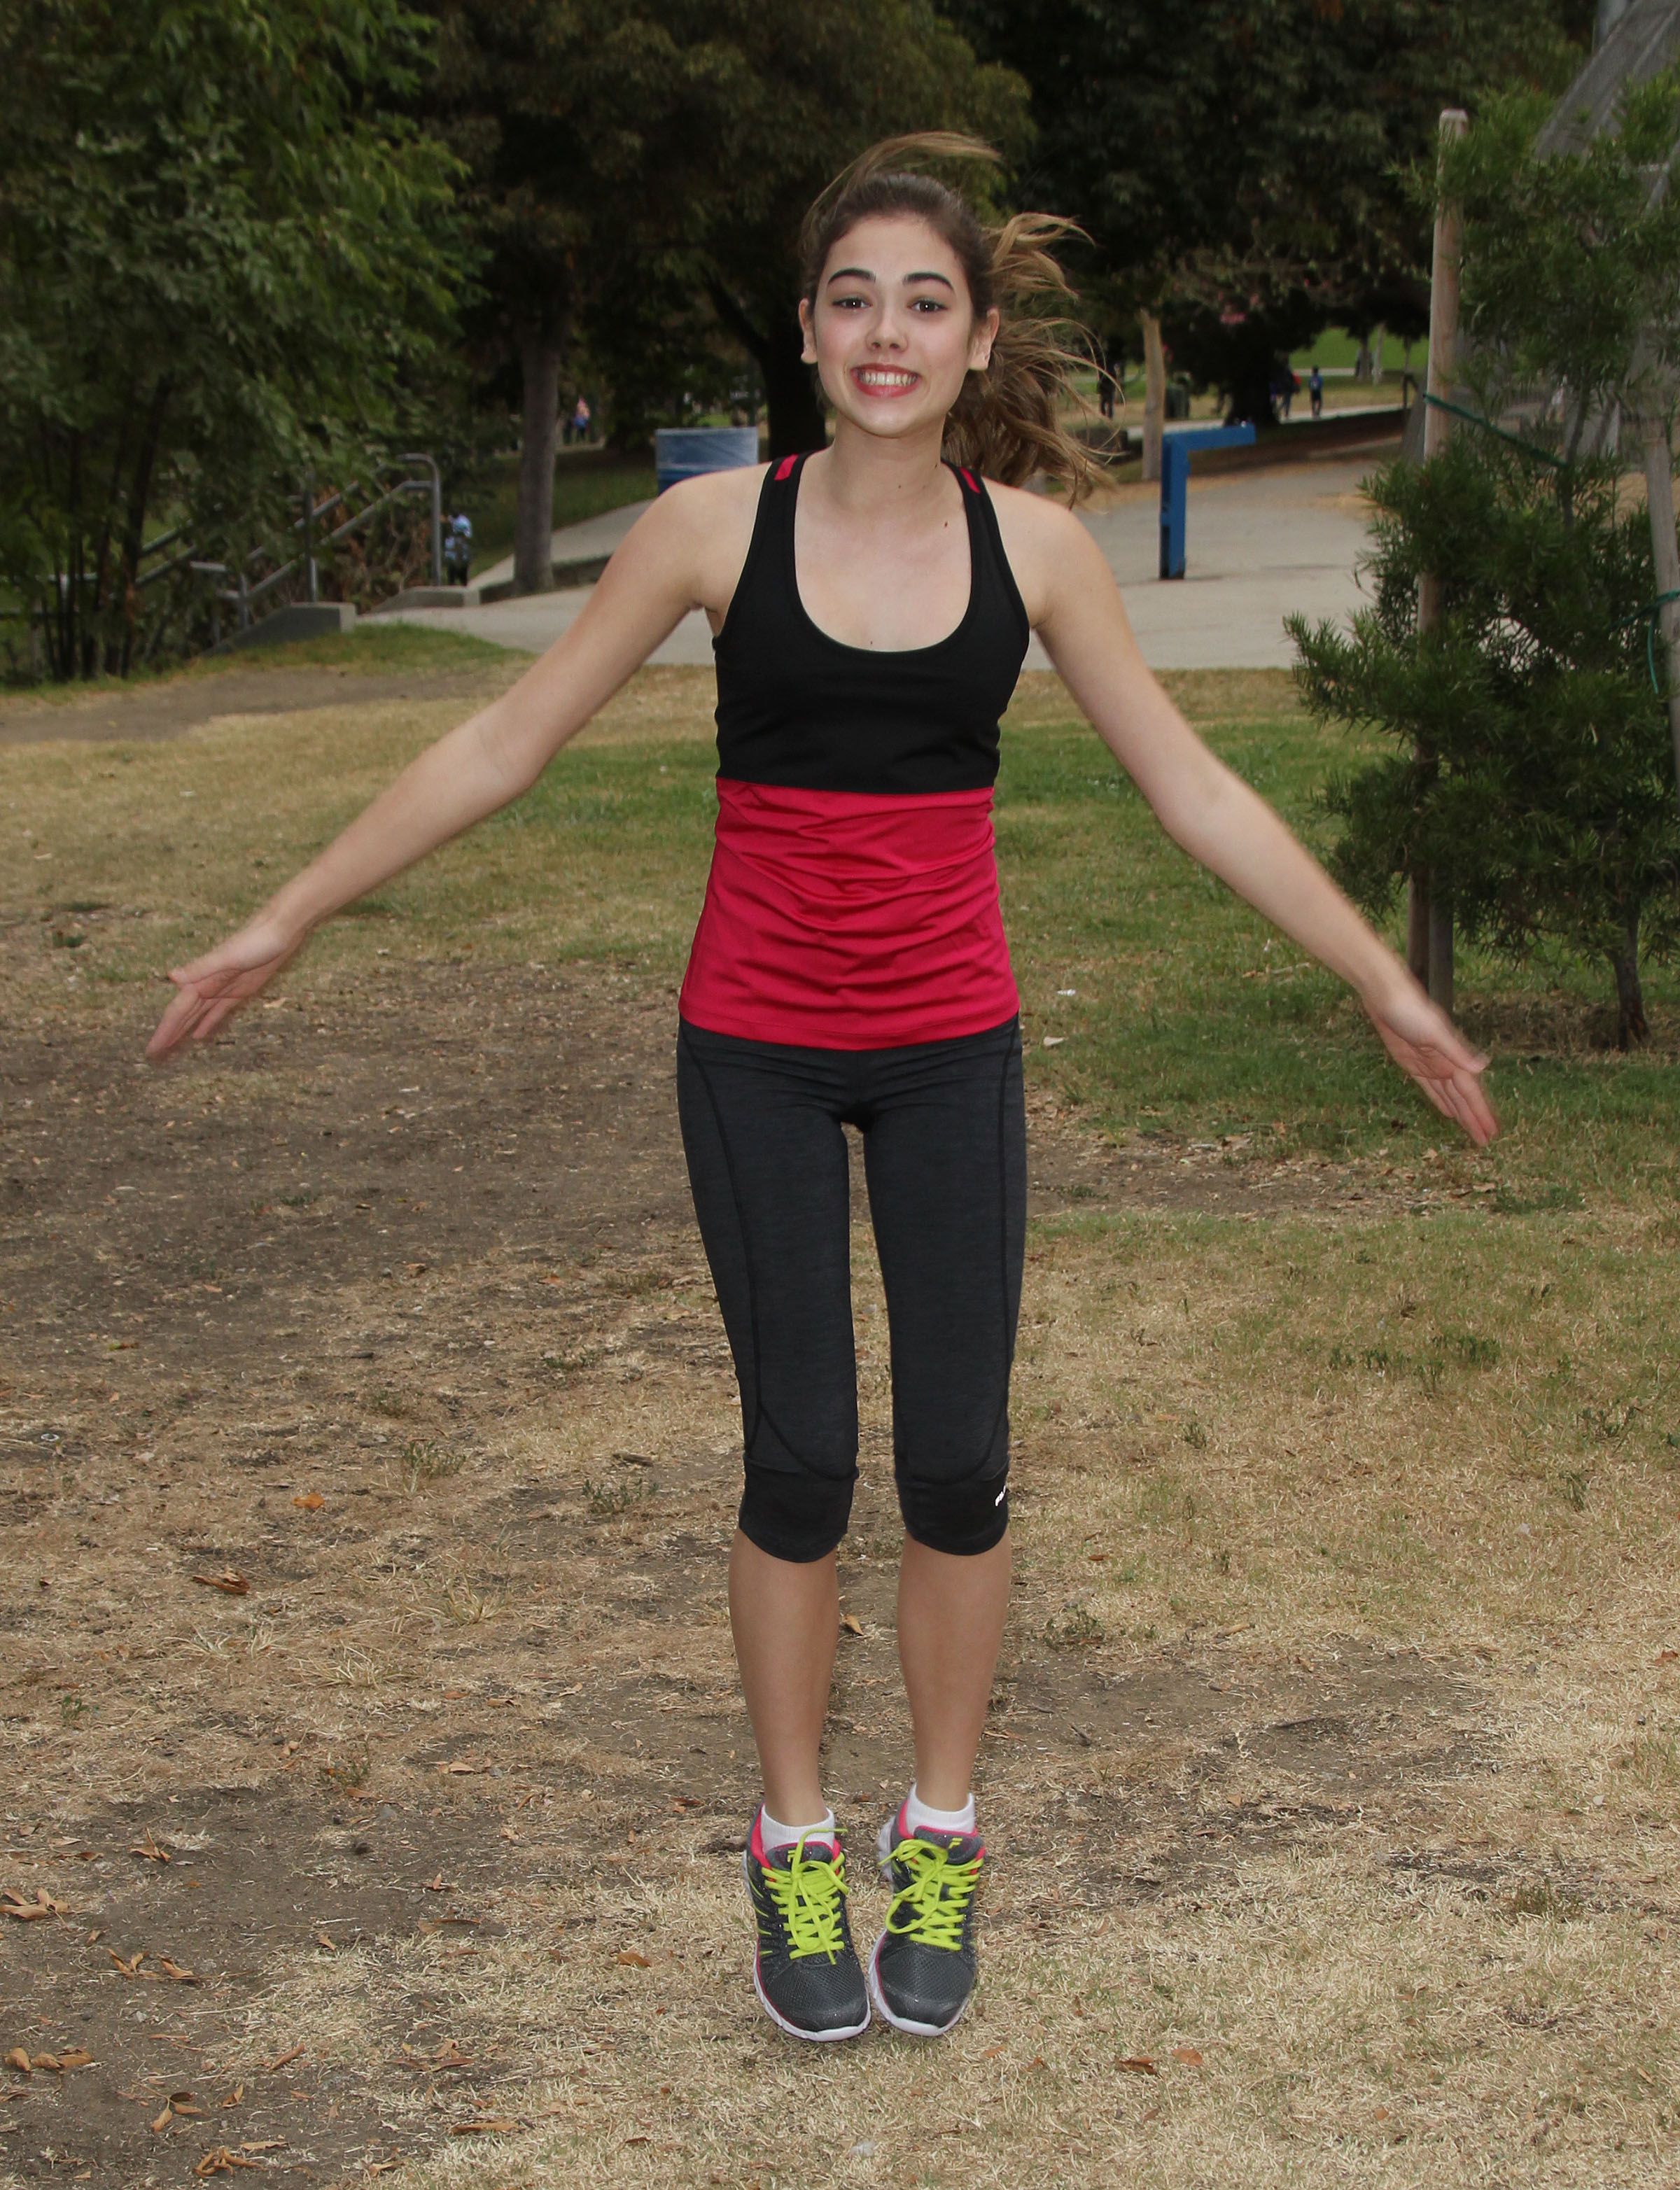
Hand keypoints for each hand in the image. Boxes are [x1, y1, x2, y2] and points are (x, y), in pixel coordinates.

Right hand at [146, 917, 305, 1060]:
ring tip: (170, 1047)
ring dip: (183, 1030)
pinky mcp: (239, 991)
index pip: (177, 1010)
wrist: (280, 932)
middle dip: (168, 1033)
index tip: (151, 1049)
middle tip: (153, 1054)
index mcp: (201, 979)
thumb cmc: (254, 941)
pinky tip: (198, 1036)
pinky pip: (217, 1011)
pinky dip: (206, 1023)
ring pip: (197, 1014)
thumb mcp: (227, 956)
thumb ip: (200, 968)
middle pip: (183, 1014)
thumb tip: (171, 976)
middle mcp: (207, 985)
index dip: (164, 1030)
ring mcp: (222, 989)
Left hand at [1362, 976, 1497, 1146]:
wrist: (1386, 997)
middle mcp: (1445, 1064)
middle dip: (1474, 1119)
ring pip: (1449, 1096)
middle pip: (1463, 1098)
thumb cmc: (1411, 1011)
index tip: (1492, 1132)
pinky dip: (1441, 1101)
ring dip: (1461, 1113)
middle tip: (1486, 1141)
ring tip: (1472, 1131)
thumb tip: (1482, 1066)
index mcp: (1453, 1059)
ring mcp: (1430, 1065)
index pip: (1471, 1093)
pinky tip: (1448, 1112)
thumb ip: (1458, 1051)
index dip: (1480, 1113)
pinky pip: (1431, 1089)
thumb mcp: (1435, 1032)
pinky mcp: (1413, 1065)